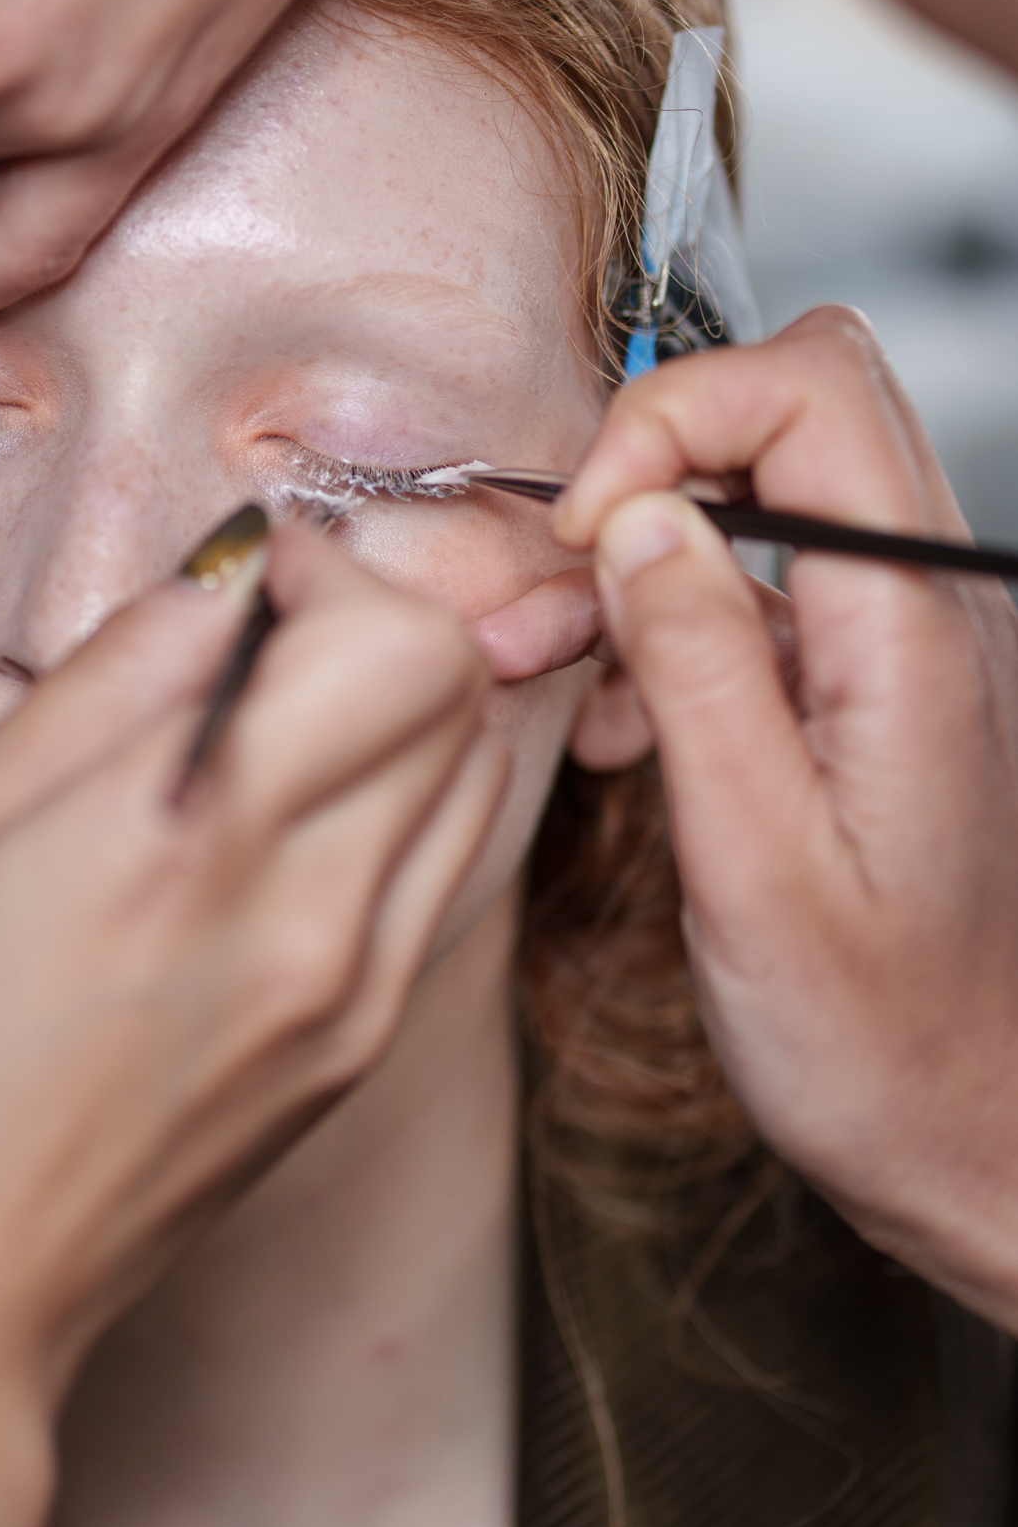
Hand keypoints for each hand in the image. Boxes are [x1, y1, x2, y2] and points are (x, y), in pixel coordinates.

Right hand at [0, 525, 503, 1526]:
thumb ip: (112, 680)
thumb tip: (219, 580)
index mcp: (193, 839)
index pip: (390, 637)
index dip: (325, 568)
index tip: (241, 575)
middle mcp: (308, 918)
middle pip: (458, 695)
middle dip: (370, 622)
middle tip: (261, 633)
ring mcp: (349, 1000)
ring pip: (470, 781)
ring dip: (395, 714)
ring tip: (274, 726)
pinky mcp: (352, 1056)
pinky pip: (435, 881)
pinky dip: (392, 810)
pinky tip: (285, 823)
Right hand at [555, 308, 1017, 1332]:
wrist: (972, 1138)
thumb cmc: (879, 1041)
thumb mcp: (753, 864)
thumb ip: (697, 671)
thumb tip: (641, 520)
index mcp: (913, 634)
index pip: (809, 388)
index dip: (669, 420)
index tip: (582, 531)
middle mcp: (931, 609)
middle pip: (797, 405)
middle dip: (652, 462)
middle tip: (565, 576)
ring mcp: (906, 642)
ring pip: (765, 493)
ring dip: (643, 557)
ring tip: (554, 668)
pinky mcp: (873, 684)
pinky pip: (761, 590)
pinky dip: (672, 624)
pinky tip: (625, 723)